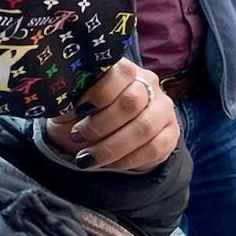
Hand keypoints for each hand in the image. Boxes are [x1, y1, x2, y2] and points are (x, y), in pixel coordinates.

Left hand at [46, 60, 178, 173]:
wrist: (98, 139)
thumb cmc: (80, 117)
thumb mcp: (68, 105)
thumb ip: (68, 99)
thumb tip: (64, 100)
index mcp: (124, 71)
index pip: (122, 73)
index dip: (100, 93)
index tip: (79, 111)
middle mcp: (149, 85)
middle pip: (132, 102)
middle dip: (100, 125)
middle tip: (78, 137)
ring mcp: (163, 109)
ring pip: (144, 127)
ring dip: (111, 147)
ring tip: (87, 158)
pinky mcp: (171, 133)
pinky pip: (156, 148)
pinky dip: (129, 160)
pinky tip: (110, 164)